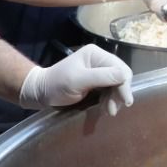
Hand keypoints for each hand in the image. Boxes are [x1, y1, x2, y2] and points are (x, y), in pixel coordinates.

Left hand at [19, 44, 134, 116]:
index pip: (119, 68)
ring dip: (115, 99)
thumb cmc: (56, 85)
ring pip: (117, 85)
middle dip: (119, 93)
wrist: (41, 93)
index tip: (125, 101)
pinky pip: (110, 91)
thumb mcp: (77, 81)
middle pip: (121, 76)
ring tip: (108, 112)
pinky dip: (110, 100)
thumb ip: (101, 77)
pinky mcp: (97, 83)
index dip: (124, 85)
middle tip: (112, 111)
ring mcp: (99, 72)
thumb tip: (125, 76)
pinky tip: (105, 109)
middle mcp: (100, 60)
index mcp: (96, 54)